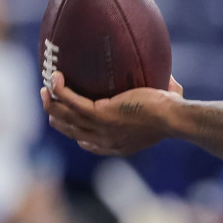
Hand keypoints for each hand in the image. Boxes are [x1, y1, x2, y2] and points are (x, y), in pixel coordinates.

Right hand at [40, 71, 183, 155]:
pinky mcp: (100, 115)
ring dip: (51, 102)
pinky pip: (71, 102)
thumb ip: (163, 98)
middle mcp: (106, 141)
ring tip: (46, 87)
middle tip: (50, 100)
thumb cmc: (176, 112)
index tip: (70, 121)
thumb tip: (171, 79)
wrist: (174, 118)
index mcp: (119, 145)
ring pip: (64, 117)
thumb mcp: (164, 112)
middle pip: (70, 131)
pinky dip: (60, 89)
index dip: (76, 133)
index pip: (89, 144)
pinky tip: (56, 77)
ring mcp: (101, 129)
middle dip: (56, 116)